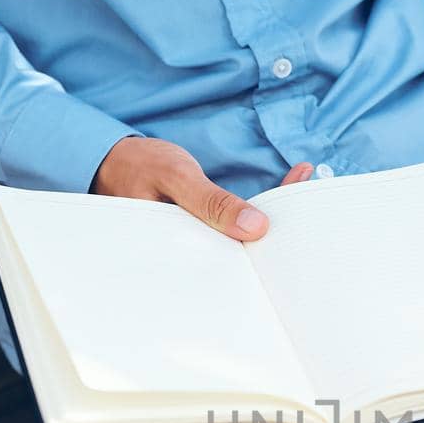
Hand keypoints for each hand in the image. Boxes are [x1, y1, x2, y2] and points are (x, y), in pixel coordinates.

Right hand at [90, 136, 311, 240]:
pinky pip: (239, 221)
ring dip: (275, 216)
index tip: (298, 234)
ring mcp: (201, 243)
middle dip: (278, 238)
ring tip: (306, 193)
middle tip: (313, 216)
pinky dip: (262, 206)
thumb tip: (256, 228)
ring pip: (245, 237)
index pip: (239, 262)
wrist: (110, 160)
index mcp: (185, 256)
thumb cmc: (138, 166)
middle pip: (246, 254)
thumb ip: (211, 202)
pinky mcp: (204, 229)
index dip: (270, 251)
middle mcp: (196, 256)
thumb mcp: (176, 177)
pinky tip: (291, 184)